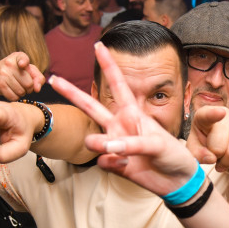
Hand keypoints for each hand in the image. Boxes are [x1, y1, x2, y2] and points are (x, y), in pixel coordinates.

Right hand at [0, 52, 45, 100]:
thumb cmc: (14, 73)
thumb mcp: (26, 70)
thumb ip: (37, 77)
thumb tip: (37, 89)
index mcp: (17, 56)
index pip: (23, 59)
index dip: (24, 62)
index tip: (22, 65)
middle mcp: (9, 63)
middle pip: (29, 83)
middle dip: (29, 88)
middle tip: (23, 85)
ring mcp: (3, 74)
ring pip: (22, 92)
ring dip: (22, 93)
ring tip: (17, 87)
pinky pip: (14, 97)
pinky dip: (15, 97)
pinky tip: (11, 91)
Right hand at [49, 42, 199, 195]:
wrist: (176, 181)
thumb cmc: (173, 155)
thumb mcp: (159, 144)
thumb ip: (132, 144)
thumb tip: (107, 147)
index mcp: (133, 113)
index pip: (118, 85)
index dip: (108, 65)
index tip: (99, 46)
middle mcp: (120, 126)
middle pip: (91, 106)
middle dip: (72, 92)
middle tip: (52, 79)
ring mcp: (115, 144)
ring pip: (94, 140)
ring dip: (99, 144)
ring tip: (112, 149)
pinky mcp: (113, 163)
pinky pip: (103, 161)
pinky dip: (114, 165)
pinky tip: (127, 167)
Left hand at [187, 107, 228, 171]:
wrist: (220, 136)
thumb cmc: (205, 141)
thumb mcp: (195, 148)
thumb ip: (197, 155)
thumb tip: (212, 158)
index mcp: (203, 115)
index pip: (208, 115)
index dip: (214, 114)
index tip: (220, 112)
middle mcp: (223, 112)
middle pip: (221, 146)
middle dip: (217, 159)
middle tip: (215, 159)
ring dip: (228, 163)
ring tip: (223, 161)